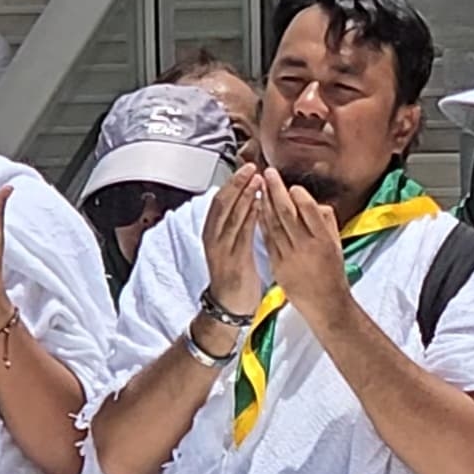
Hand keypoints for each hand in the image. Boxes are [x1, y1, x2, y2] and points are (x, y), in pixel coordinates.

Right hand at [199, 168, 270, 317]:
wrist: (230, 305)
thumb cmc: (236, 275)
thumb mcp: (234, 246)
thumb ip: (240, 225)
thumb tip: (251, 200)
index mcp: (212, 232)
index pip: (221, 200)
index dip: (234, 183)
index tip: (247, 168)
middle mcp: (213, 237)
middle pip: (223, 203)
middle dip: (237, 183)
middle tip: (252, 167)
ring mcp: (221, 248)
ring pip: (231, 215)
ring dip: (245, 195)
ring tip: (257, 180)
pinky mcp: (233, 259)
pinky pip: (241, 232)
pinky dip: (250, 216)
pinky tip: (260, 204)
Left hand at [260, 179, 357, 320]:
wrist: (325, 305)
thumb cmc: (333, 274)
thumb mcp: (337, 245)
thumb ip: (326, 222)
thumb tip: (314, 202)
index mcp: (324, 240)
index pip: (309, 209)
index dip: (297, 194)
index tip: (291, 184)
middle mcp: (306, 246)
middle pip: (287, 212)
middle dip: (276, 190)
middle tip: (268, 173)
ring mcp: (289, 256)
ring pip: (273, 224)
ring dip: (265, 202)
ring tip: (260, 186)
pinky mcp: (278, 265)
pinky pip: (267, 239)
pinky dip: (262, 222)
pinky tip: (257, 209)